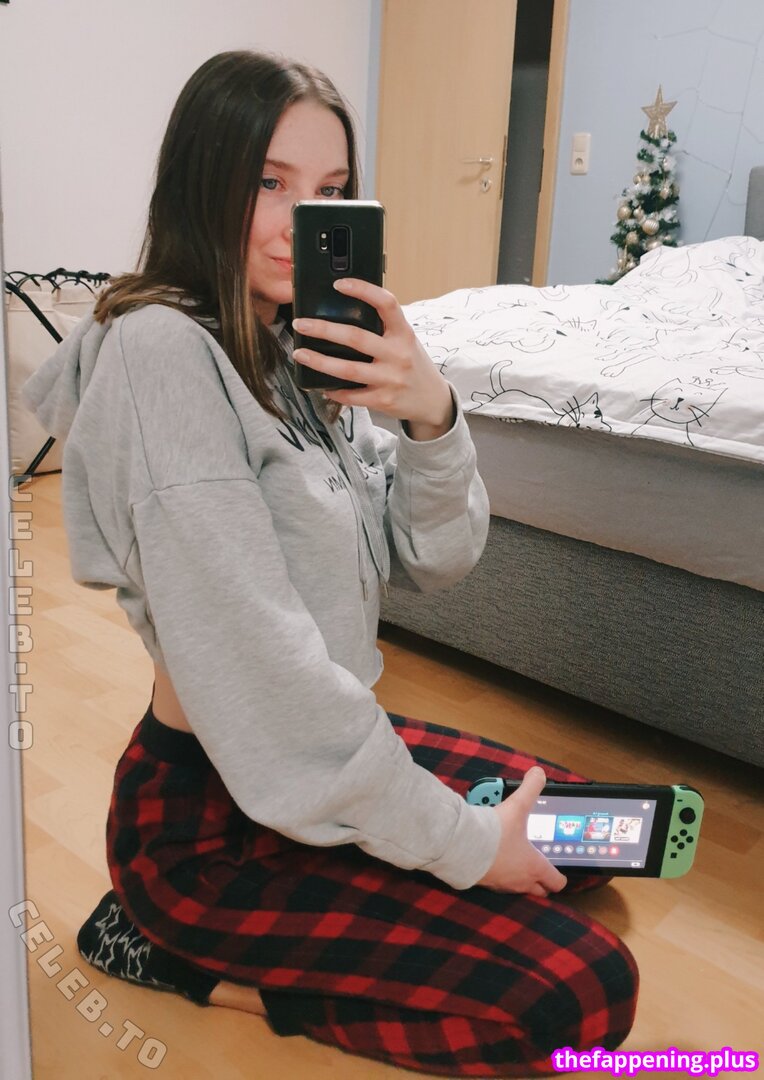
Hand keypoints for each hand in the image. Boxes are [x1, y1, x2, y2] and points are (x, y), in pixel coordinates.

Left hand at [291, 278, 453, 428]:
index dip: (363, 290)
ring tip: (300, 354)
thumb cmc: (412, 364)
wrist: (433, 400)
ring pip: (347, 369)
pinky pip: (351, 395)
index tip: (339, 284)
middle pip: (356, 338)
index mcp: (404, 333)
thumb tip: (345, 311)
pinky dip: (333, 390)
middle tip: (302, 324)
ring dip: (319, 361)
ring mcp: (390, 379)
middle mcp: (398, 354)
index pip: (386, 303)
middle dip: (324, 330)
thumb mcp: (405, 340)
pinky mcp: (383, 400)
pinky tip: (321, 385)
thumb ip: (384, 327)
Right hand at [475, 766, 567, 896]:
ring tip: (512, 854)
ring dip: (518, 874)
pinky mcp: (483, 883)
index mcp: (533, 866)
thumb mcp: (517, 805)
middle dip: (540, 878)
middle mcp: (520, 881)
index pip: (556, 882)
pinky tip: (491, 855)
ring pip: (517, 886)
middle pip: (539, 890)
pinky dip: (498, 872)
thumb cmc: (494, 833)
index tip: (557, 866)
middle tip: (536, 860)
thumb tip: (539, 773)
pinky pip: (496, 883)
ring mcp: (501, 885)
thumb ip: (530, 787)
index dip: (560, 876)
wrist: (459, 846)